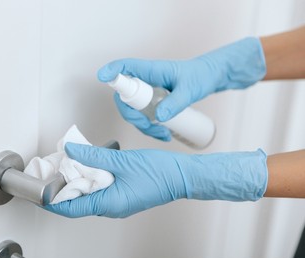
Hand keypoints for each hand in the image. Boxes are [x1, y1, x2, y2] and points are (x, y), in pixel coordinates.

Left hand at [45, 143, 267, 217]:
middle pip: (78, 202)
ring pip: (89, 195)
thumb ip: (94, 157)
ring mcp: (118, 202)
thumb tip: (71, 151)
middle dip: (63, 188)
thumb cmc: (159, 173)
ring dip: (78, 181)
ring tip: (69, 164)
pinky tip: (91, 164)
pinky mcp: (123, 195)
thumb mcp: (122, 162)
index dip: (53, 200)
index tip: (39, 191)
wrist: (183, 176)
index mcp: (109, 204)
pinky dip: (91, 178)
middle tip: (53, 171)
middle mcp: (112, 207)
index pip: (71, 208)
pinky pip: (101, 190)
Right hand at [98, 37, 265, 140]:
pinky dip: (149, 127)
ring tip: (163, 135)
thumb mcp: (190, 89)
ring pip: (133, 111)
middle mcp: (146, 81)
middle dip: (133, 116)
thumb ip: (176, 103)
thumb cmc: (200, 76)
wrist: (210, 78)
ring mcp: (148, 92)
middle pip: (125, 98)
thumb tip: (159, 118)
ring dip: (143, 126)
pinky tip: (163, 133)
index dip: (111, 71)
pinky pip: (144, 116)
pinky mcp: (153, 102)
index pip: (125, 66)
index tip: (102, 77)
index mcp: (152, 70)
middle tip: (150, 127)